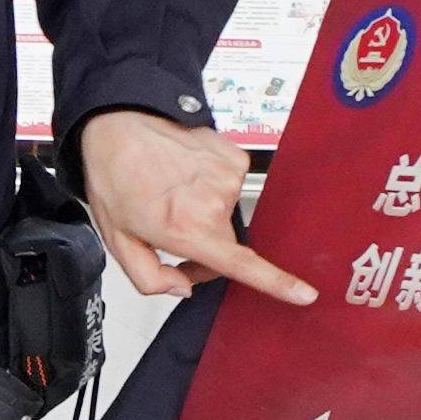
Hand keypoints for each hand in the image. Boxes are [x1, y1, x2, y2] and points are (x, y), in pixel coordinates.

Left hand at [76, 108, 310, 306]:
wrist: (119, 126)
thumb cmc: (116, 179)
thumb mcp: (118, 241)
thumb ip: (149, 278)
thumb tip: (184, 287)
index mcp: (186, 229)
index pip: (241, 264)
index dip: (276, 282)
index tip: (304, 293)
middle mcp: (213, 203)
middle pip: (228, 246)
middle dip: (206, 250)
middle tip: (173, 235)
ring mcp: (228, 177)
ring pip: (227, 215)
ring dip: (205, 214)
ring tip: (174, 196)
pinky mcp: (235, 157)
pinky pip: (230, 187)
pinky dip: (211, 188)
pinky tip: (186, 178)